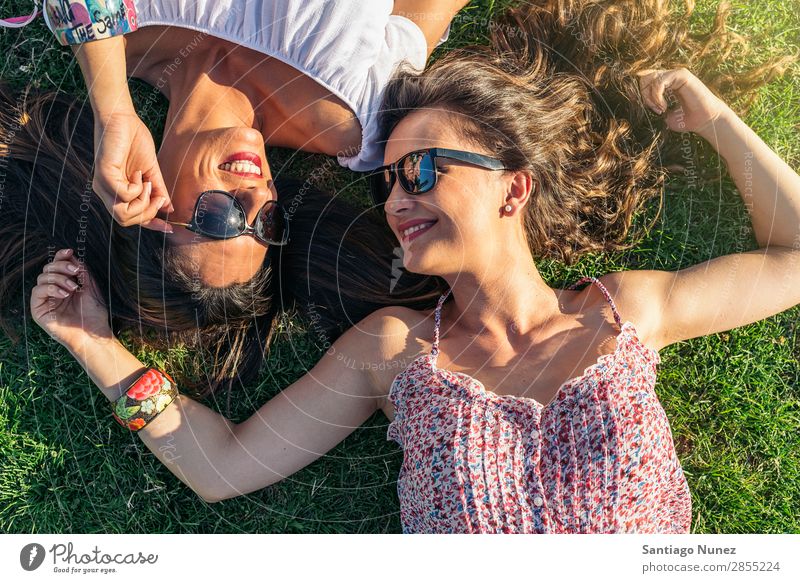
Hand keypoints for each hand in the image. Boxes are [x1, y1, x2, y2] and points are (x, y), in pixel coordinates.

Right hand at [30, 249, 113, 350]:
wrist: (93, 333)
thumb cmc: (94, 313)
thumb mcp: (90, 287)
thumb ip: (81, 271)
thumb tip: (72, 255)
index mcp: (64, 284)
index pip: (57, 265)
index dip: (61, 256)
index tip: (70, 251)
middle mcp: (53, 291)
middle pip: (48, 269)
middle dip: (62, 266)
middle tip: (75, 271)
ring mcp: (45, 300)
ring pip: (42, 278)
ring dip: (59, 279)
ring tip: (73, 288)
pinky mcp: (39, 310)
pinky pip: (37, 292)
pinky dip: (50, 288)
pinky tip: (64, 294)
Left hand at [93, 110, 173, 231]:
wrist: (122, 117)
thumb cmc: (133, 140)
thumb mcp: (151, 171)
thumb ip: (159, 190)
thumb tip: (169, 208)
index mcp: (115, 192)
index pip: (130, 218)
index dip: (150, 225)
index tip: (169, 228)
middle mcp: (105, 192)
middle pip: (126, 221)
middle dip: (148, 212)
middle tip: (158, 195)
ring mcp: (102, 184)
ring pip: (122, 214)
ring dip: (143, 202)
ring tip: (148, 183)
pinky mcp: (103, 174)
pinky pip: (123, 196)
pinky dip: (137, 188)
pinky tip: (139, 173)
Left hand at [637, 68, 731, 135]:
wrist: (704, 121)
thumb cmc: (686, 120)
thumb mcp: (664, 115)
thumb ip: (652, 106)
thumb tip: (637, 102)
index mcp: (666, 84)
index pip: (644, 80)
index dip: (641, 94)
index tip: (652, 110)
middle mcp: (670, 76)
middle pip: (644, 76)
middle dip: (644, 94)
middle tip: (654, 109)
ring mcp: (676, 74)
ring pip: (650, 78)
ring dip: (650, 96)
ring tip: (660, 109)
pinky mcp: (682, 75)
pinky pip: (659, 81)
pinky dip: (657, 95)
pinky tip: (664, 106)